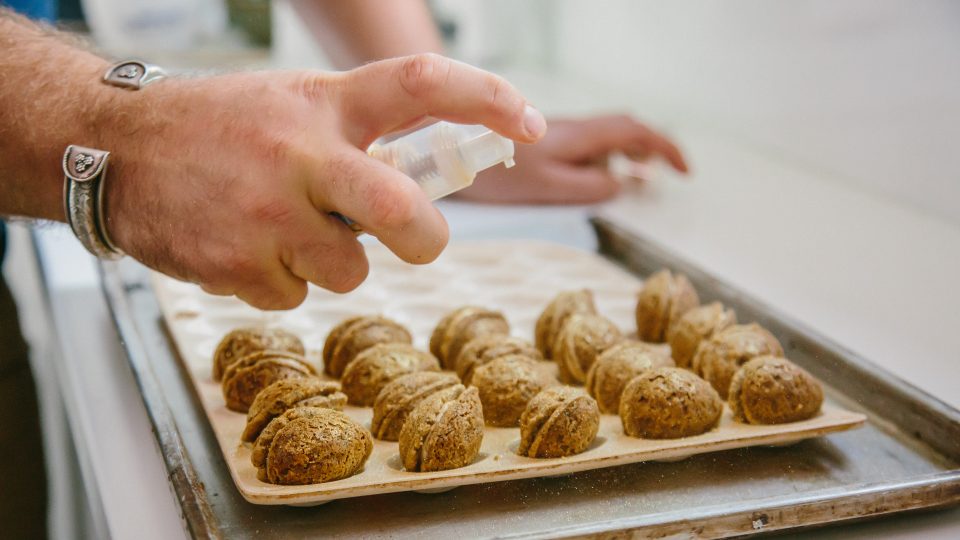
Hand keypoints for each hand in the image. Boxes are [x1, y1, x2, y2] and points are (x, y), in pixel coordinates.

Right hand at [99, 54, 544, 308]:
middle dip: (426, 238)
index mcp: (324, 104)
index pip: (420, 85)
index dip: (486, 99)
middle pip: (403, 213)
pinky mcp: (238, 266)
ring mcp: (267, 215)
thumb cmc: (222, 126)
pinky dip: (282, 281)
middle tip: (420, 239)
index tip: (526, 123)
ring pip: (350, 271)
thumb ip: (358, 136)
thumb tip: (422, 181)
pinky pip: (296, 296)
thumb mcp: (295, 105)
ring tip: (285, 228)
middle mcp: (301, 155)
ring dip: (333, 261)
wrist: (118, 148)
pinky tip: (246, 246)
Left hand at [459, 115, 687, 203]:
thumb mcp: (547, 186)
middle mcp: (570, 130)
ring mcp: (555, 135)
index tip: (683, 172)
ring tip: (630, 180)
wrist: (444, 147)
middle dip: (649, 149)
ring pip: (600, 138)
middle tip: (660, 176)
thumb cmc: (492, 170)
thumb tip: (620, 185)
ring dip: (623, 155)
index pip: (635, 131)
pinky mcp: (538, 143)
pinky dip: (597, 161)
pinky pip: (580, 147)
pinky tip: (588, 178)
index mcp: (577, 137)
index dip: (664, 148)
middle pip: (622, 130)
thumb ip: (587, 187)